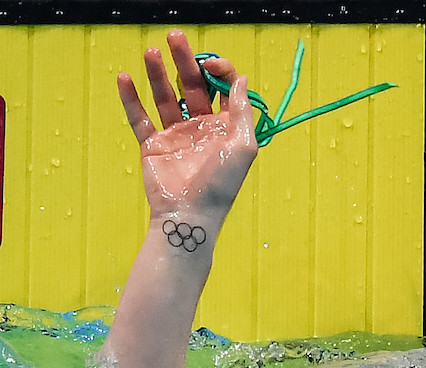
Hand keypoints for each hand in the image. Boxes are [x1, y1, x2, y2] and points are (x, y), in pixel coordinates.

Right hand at [117, 29, 257, 218]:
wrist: (189, 214)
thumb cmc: (220, 184)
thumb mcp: (242, 146)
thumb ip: (242, 112)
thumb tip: (241, 79)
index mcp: (225, 127)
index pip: (221, 89)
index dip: (218, 72)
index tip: (210, 64)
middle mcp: (201, 128)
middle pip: (191, 86)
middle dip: (184, 61)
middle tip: (174, 37)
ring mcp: (175, 135)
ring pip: (165, 97)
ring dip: (158, 74)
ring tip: (151, 52)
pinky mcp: (152, 144)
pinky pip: (139, 117)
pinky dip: (131, 98)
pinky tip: (125, 77)